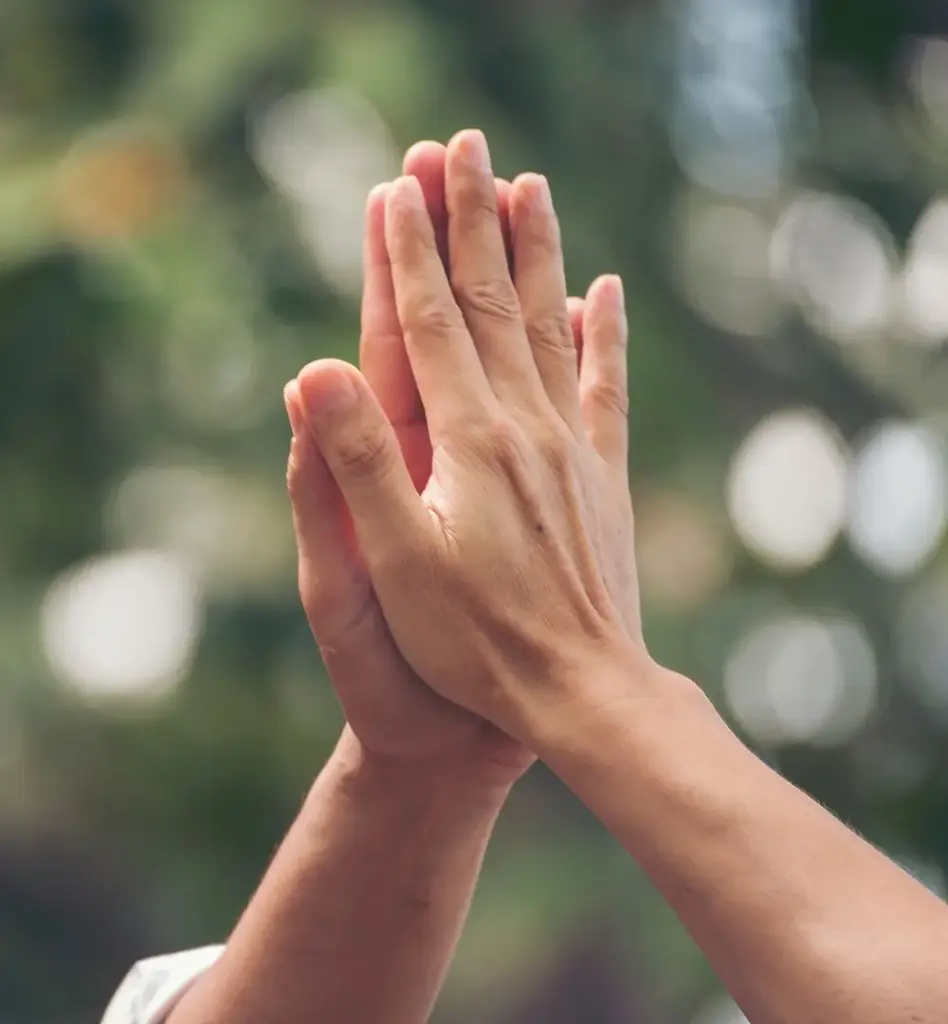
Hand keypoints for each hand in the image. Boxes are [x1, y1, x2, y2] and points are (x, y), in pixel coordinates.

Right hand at [293, 130, 644, 740]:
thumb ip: (355, 464)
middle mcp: (524, 427)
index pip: (430, 323)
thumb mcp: (392, 564)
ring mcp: (572, 447)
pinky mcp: (603, 475)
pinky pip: (607, 387)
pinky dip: (606, 335)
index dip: (409, 252)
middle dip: (473, 221)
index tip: (397, 185)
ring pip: (552, 326)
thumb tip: (311, 371)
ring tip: (531, 186)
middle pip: (494, 302)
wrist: (582, 691)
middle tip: (463, 147)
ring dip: (537, 253)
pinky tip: (607, 293)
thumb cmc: (474, 642)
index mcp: (466, 442)